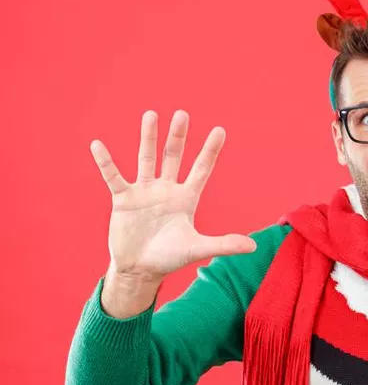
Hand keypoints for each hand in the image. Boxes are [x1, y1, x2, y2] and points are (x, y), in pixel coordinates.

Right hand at [90, 110, 256, 282]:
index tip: (220, 130)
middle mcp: (167, 190)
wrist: (140, 270)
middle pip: (174, 157)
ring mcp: (144, 192)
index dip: (210, 151)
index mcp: (187, 198)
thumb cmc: (170, 258)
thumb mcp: (198, 248)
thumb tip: (253, 247)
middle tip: (182, 114)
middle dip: (178, 136)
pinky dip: (106, 162)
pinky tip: (98, 145)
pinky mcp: (123, 199)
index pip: (201, 169)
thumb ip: (224, 244)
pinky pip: (113, 177)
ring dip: (148, 138)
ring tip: (151, 115)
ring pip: (147, 159)